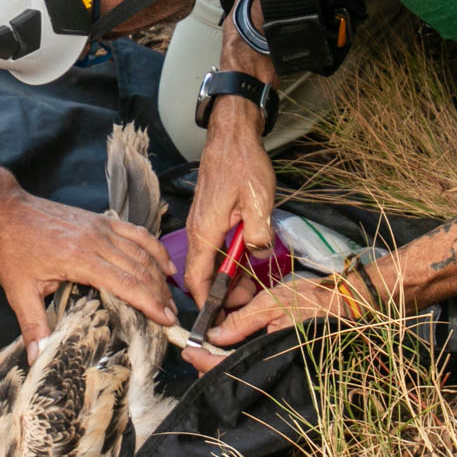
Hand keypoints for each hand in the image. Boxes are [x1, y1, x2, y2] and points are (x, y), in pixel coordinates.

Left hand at [0, 188, 176, 359]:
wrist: (5, 211)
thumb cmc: (11, 249)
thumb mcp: (18, 291)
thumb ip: (33, 325)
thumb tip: (38, 358)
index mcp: (79, 258)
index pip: (126, 282)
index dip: (149, 302)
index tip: (165, 319)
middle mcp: (95, 240)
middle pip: (140, 268)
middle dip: (159, 294)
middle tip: (172, 316)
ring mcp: (100, 228)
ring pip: (141, 250)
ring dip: (160, 274)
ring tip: (171, 297)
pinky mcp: (100, 221)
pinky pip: (135, 232)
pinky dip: (153, 247)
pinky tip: (164, 264)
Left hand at [180, 276, 352, 372]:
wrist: (345, 302)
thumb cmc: (311, 300)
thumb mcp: (271, 303)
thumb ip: (241, 320)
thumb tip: (214, 335)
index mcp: (270, 354)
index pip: (228, 365)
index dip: (205, 360)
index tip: (189, 351)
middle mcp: (274, 366)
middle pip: (234, 374)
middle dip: (211, 366)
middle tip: (194, 354)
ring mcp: (280, 366)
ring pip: (244, 372)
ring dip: (223, 363)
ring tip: (207, 351)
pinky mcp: (284, 362)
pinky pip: (257, 365)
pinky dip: (240, 358)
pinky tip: (230, 348)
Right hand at [184, 96, 276, 306]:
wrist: (232, 136)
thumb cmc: (243, 165)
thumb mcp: (259, 203)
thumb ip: (258, 236)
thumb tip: (258, 257)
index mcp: (205, 233)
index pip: (198, 280)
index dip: (206, 304)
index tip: (217, 320)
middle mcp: (198, 231)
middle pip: (203, 274)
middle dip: (222, 293)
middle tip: (246, 302)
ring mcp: (202, 224)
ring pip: (210, 261)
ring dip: (227, 275)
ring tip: (249, 283)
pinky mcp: (210, 217)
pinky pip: (214, 246)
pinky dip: (227, 258)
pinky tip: (246, 258)